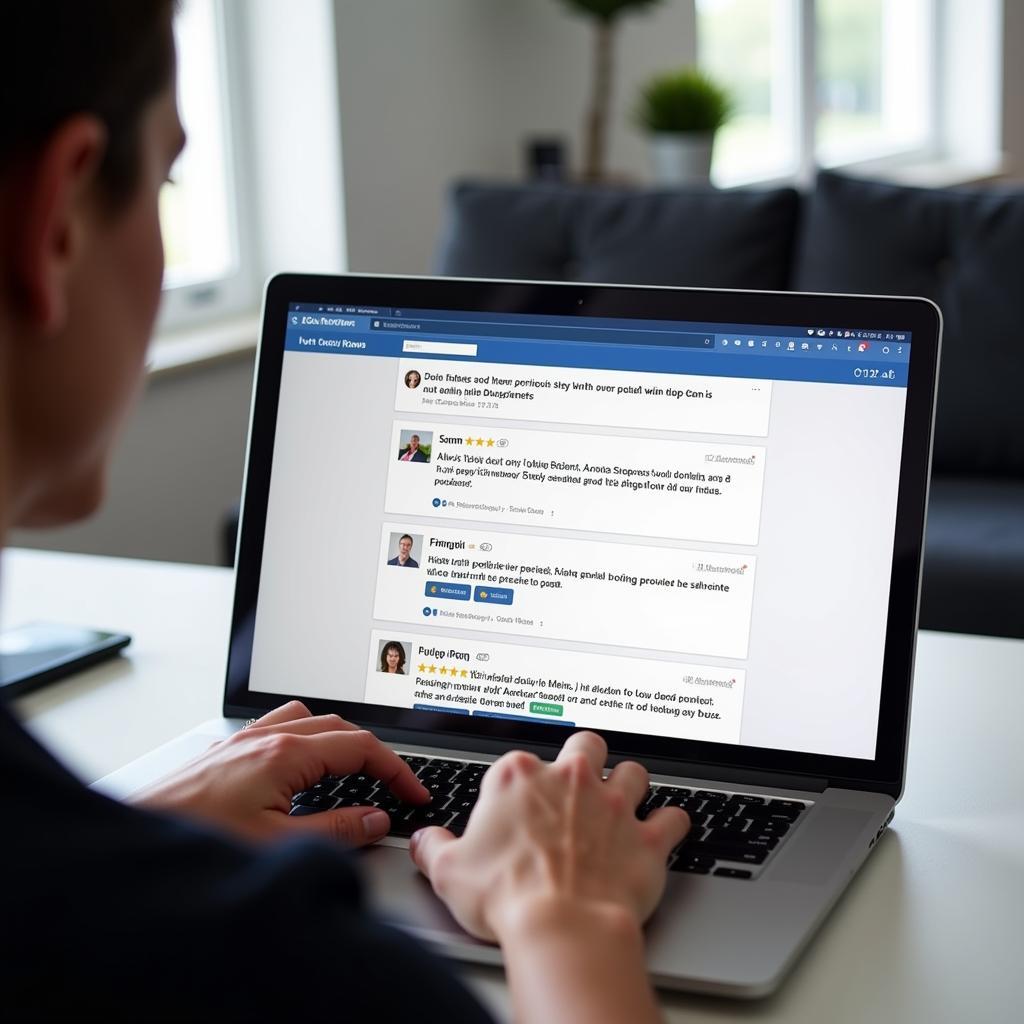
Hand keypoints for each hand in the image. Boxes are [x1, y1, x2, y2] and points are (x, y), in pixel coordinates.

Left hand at [134, 701, 427, 845]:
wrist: (134, 841)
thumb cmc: (198, 842)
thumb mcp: (278, 844)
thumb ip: (335, 829)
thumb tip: (374, 819)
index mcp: (285, 754)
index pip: (360, 748)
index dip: (395, 770)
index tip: (413, 792)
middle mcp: (265, 737)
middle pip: (339, 727)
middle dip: (373, 753)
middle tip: (392, 784)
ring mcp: (243, 741)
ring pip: (308, 719)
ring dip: (338, 737)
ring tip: (352, 768)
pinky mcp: (226, 752)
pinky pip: (278, 726)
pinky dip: (304, 737)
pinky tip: (298, 765)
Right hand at [409, 731, 688, 943]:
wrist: (562, 928)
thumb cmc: (506, 897)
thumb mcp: (449, 872)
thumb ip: (434, 849)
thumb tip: (424, 842)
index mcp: (519, 777)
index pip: (520, 761)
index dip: (520, 783)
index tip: (518, 804)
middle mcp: (570, 779)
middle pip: (586, 745)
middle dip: (585, 759)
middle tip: (579, 782)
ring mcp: (612, 804)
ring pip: (633, 771)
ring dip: (630, 783)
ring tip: (623, 799)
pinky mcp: (646, 837)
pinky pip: (673, 816)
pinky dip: (672, 822)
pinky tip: (667, 828)